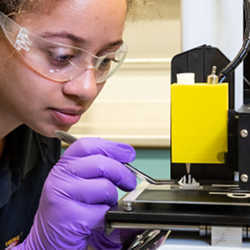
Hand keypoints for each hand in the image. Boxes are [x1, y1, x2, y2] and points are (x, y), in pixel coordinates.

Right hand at [13, 137, 136, 249]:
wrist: (49, 237)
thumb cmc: (67, 208)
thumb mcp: (77, 181)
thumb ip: (95, 167)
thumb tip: (124, 156)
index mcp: (64, 164)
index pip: (88, 145)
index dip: (112, 147)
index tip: (127, 153)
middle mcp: (60, 176)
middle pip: (101, 163)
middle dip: (123, 173)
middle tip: (129, 182)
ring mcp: (63, 195)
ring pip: (105, 187)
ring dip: (112, 199)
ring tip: (104, 205)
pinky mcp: (69, 216)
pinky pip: (102, 211)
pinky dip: (106, 218)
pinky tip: (96, 220)